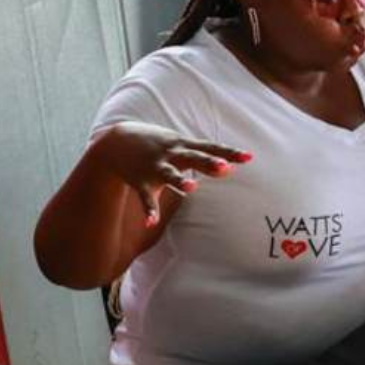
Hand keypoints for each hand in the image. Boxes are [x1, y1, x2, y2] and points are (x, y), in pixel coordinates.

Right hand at [93, 121, 250, 226]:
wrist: (116, 141)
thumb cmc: (158, 145)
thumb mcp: (180, 145)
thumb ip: (204, 157)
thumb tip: (230, 168)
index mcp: (184, 146)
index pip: (211, 148)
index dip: (230, 153)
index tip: (249, 157)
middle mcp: (171, 154)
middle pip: (193, 158)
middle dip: (208, 163)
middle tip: (225, 168)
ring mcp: (155, 167)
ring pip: (169, 174)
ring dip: (179, 181)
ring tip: (191, 188)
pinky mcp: (140, 181)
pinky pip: (145, 197)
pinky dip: (148, 209)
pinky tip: (151, 222)